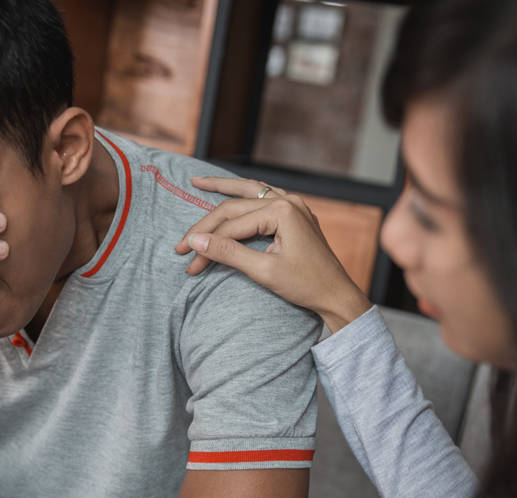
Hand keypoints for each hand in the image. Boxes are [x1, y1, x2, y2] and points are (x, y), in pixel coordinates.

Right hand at [175, 177, 370, 332]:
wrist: (336, 295)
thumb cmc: (306, 285)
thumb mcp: (264, 271)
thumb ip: (228, 253)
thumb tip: (195, 242)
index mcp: (282, 211)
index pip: (232, 226)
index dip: (207, 245)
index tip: (188, 263)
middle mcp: (288, 201)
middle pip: (236, 208)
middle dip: (207, 227)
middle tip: (180, 244)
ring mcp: (293, 205)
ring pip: (249, 192)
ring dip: (223, 189)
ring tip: (198, 182)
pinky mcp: (295, 214)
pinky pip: (264, 198)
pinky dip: (244, 196)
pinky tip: (230, 192)